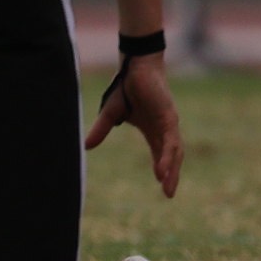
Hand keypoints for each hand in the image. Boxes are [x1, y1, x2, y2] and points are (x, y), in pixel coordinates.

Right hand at [85, 50, 182, 197]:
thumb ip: (101, 130)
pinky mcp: (169, 117)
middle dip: (171, 175)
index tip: (162, 185)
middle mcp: (164, 128)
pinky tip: (163, 170)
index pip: (160, 153)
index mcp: (153, 128)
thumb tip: (85, 147)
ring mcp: (169, 123)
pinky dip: (168, 157)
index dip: (162, 168)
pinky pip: (171, 141)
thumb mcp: (110, 114)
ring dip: (171, 170)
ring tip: (166, 187)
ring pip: (174, 152)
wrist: (134, 65)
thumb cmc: (125, 86)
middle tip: (168, 194)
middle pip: (171, 156)